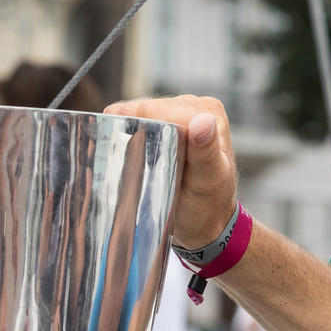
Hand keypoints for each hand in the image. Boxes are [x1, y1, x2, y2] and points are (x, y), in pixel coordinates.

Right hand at [105, 95, 238, 250]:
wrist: (207, 222)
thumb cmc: (207, 206)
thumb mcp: (207, 182)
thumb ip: (206, 152)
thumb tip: (203, 121)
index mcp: (209, 113)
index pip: (161, 108)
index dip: (137, 121)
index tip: (124, 143)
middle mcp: (200, 108)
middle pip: (151, 107)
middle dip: (132, 124)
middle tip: (122, 150)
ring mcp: (187, 115)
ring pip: (145, 113)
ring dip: (130, 127)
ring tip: (122, 148)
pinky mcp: (176, 124)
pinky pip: (147, 119)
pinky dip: (133, 129)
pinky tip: (126, 143)